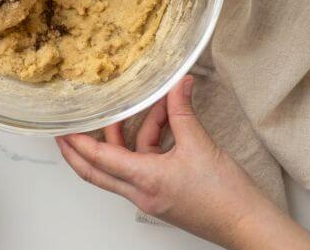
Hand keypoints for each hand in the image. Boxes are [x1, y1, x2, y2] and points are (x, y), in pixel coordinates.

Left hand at [56, 77, 309, 248]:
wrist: (248, 224)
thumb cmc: (226, 195)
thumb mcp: (200, 144)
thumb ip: (182, 111)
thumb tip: (178, 85)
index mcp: (144, 180)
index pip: (99, 159)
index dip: (78, 143)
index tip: (62, 130)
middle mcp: (141, 192)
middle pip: (97, 172)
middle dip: (78, 152)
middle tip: (65, 134)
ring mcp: (151, 196)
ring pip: (122, 166)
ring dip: (125, 138)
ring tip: (137, 111)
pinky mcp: (163, 195)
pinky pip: (142, 167)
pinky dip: (146, 145)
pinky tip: (162, 125)